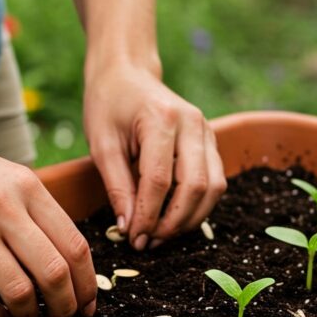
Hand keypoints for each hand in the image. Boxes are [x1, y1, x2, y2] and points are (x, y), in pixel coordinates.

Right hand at [0, 113, 97, 316]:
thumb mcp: (1, 174)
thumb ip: (32, 209)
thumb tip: (64, 263)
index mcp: (26, 185)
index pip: (74, 245)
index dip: (87, 285)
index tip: (87, 304)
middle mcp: (3, 206)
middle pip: (54, 273)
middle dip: (65, 307)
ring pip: (18, 291)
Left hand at [83, 62, 226, 249]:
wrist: (126, 74)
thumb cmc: (108, 105)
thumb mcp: (102, 144)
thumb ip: (117, 186)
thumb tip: (128, 228)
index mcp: (161, 119)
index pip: (160, 180)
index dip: (148, 215)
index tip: (132, 238)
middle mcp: (192, 123)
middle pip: (195, 187)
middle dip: (172, 222)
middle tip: (147, 242)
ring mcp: (207, 131)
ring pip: (213, 188)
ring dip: (189, 218)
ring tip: (159, 235)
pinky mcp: (211, 141)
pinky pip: (214, 181)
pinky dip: (197, 205)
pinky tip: (172, 218)